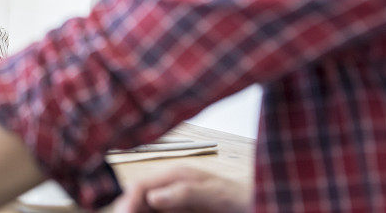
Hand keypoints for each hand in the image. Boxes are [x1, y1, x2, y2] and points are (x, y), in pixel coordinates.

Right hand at [113, 166, 250, 212]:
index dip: (128, 202)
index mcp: (175, 175)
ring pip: (145, 208)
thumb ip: (184, 192)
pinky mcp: (178, 212)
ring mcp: (173, 201)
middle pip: (137, 198)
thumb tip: (154, 196)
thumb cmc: (240, 196)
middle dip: (128, 210)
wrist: (257, 203)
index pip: (140, 186)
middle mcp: (170, 187)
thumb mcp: (213, 194)